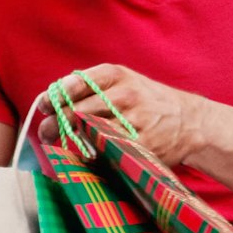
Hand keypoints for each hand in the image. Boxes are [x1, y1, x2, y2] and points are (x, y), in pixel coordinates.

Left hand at [56, 63, 225, 170]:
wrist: (189, 120)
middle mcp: (124, 94)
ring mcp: (134, 120)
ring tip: (61, 145)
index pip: (78, 82)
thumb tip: (49, 103)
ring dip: (71, 141)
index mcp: (116, 75)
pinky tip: (86, 157)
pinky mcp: (141, 144)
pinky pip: (107, 152)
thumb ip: (91, 88)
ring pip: (89, 132)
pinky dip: (92, 156)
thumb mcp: (124, 83)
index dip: (56, 95)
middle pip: (78, 111)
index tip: (43, 107)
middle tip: (47, 133)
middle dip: (57, 123)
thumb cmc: (147, 101)